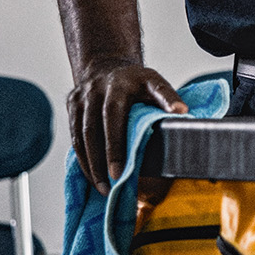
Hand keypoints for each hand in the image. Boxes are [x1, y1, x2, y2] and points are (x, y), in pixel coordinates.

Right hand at [68, 58, 186, 193]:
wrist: (107, 66)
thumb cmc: (136, 82)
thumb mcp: (154, 83)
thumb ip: (166, 96)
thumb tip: (182, 111)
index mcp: (120, 84)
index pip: (114, 114)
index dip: (116, 144)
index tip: (122, 171)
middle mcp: (97, 88)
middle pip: (94, 129)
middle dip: (103, 159)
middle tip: (113, 183)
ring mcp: (82, 97)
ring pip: (81, 136)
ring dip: (91, 165)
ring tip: (104, 188)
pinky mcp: (72, 105)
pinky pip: (74, 137)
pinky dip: (83, 159)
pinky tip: (93, 176)